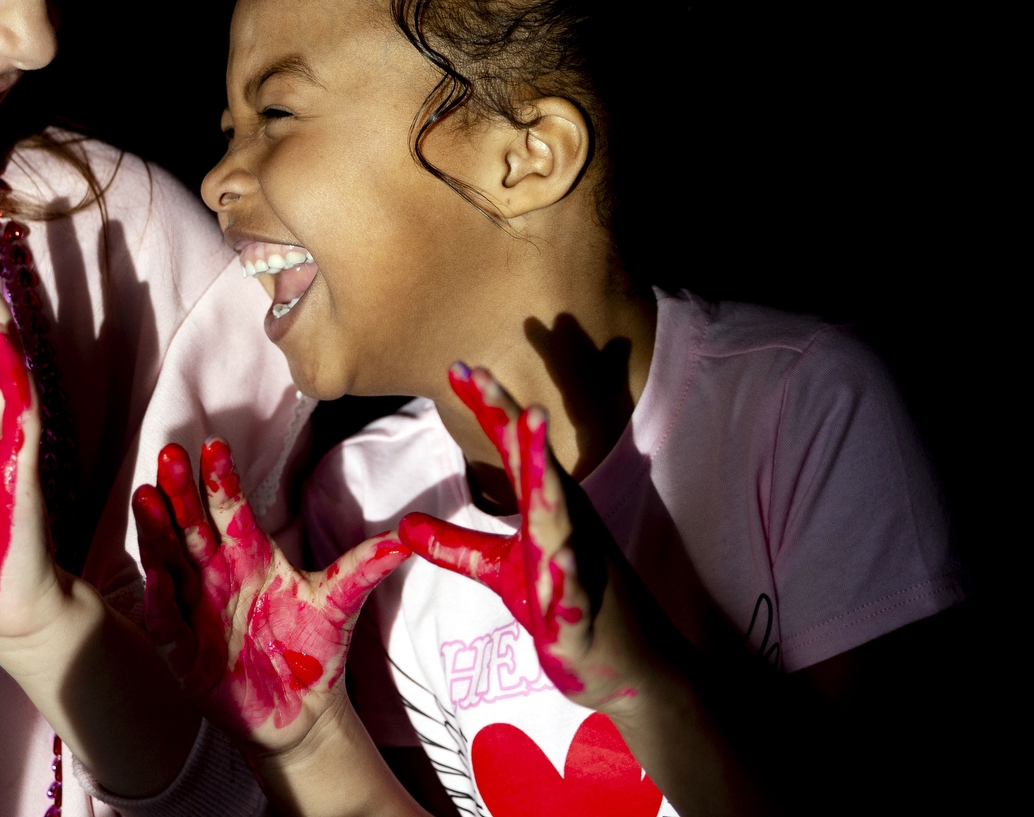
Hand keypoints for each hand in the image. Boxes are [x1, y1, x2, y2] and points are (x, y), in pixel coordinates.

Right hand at [131, 437, 409, 752]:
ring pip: (169, 565)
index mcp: (249, 556)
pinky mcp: (187, 656)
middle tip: (170, 455)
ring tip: (147, 497)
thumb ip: (364, 567)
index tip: (214, 444)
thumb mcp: (338, 603)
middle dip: (180, 493)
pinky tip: (159, 580)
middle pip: (193, 528)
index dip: (222, 479)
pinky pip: (169, 627)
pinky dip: (161, 604)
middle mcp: (216, 577)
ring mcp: (197, 613)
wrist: (303, 711)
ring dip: (157, 533)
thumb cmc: (314, 648)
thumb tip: (409, 536)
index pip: (231, 510)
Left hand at [400, 363, 654, 709]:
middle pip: (541, 472)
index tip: (459, 367)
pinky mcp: (583, 617)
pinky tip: (562, 556)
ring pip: (563, 523)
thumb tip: (403, 525)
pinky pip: (575, 594)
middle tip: (498, 381)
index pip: (515, 451)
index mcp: (548, 510)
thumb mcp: (502, 573)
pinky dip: (568, 577)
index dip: (490, 410)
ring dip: (549, 485)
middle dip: (523, 430)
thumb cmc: (564, 607)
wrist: (629, 666)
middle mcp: (568, 529)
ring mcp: (580, 571)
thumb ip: (456, 546)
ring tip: (538, 446)